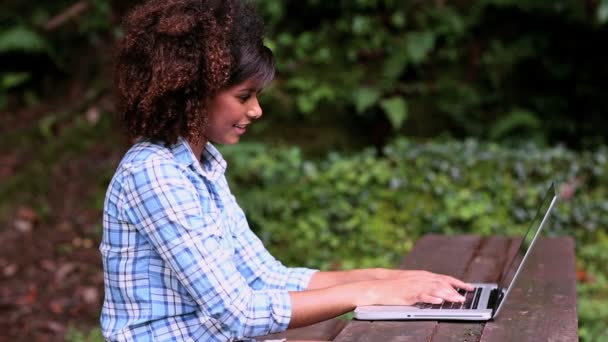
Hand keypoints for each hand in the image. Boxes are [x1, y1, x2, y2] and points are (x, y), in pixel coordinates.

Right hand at [357, 270, 473, 305]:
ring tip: (457, 300)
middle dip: (455, 291)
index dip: (458, 283)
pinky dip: (430, 298)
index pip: (445, 278)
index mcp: (424, 276)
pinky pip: (421, 295)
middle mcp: (421, 279)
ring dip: (447, 295)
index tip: (470, 288)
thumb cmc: (396, 286)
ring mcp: (414, 285)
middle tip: (465, 298)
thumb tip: (443, 292)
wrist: (378, 286)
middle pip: (442, 283)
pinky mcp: (408, 293)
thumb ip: (427, 285)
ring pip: (434, 289)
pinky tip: (438, 301)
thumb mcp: (413, 283)